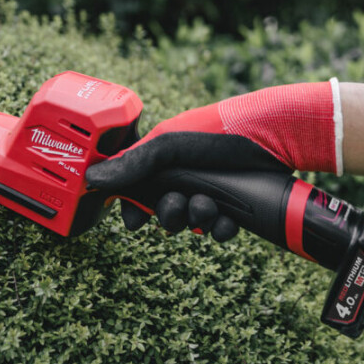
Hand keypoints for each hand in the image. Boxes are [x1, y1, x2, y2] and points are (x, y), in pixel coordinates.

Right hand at [86, 80, 342, 238]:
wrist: (271, 137)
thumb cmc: (217, 133)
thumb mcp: (169, 145)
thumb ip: (132, 163)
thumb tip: (91, 180)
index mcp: (163, 161)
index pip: (136, 189)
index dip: (133, 208)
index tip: (135, 221)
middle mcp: (184, 177)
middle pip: (163, 212)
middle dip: (170, 214)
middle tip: (179, 204)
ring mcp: (210, 192)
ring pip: (192, 223)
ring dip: (198, 218)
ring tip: (211, 204)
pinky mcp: (235, 207)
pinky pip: (220, 230)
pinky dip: (222, 227)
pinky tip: (229, 218)